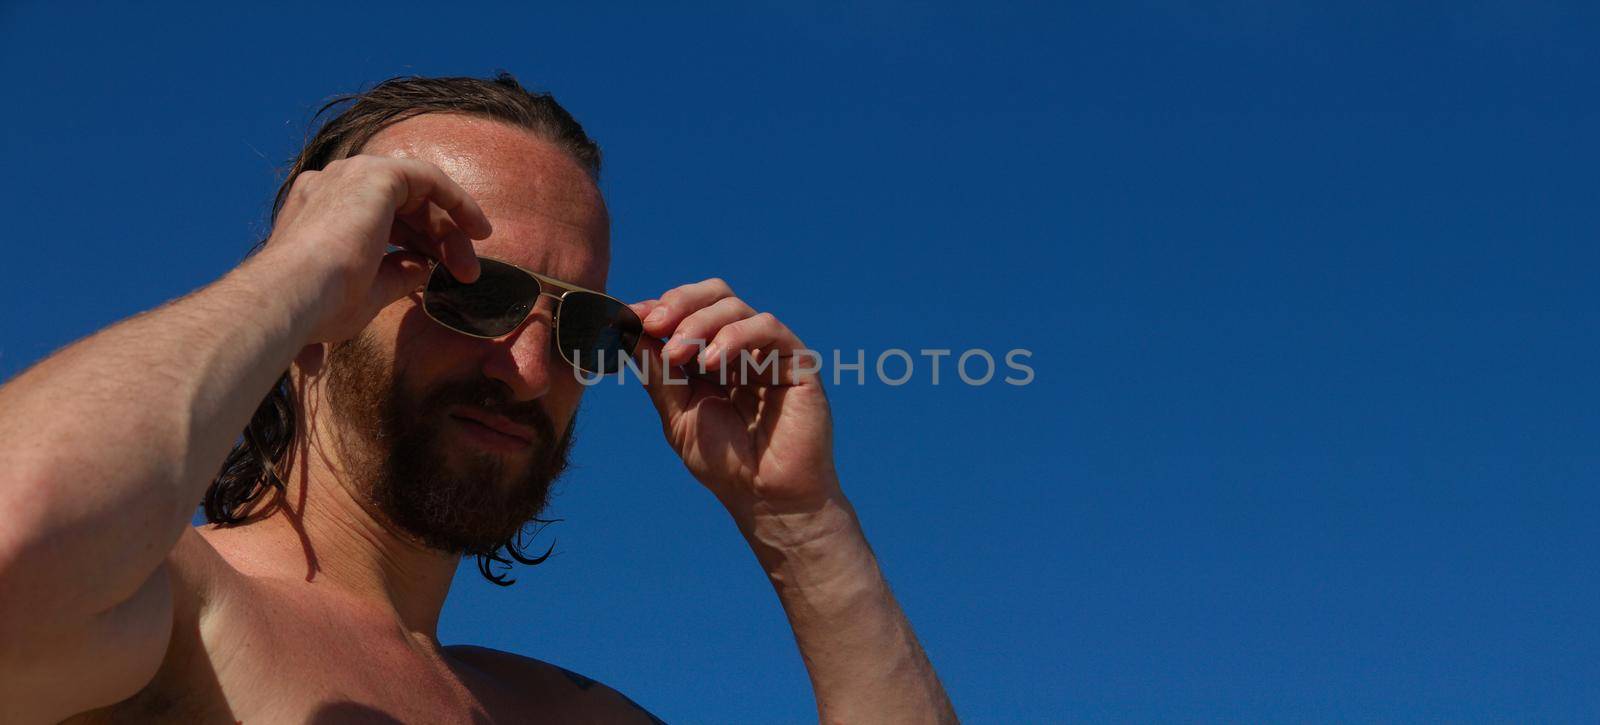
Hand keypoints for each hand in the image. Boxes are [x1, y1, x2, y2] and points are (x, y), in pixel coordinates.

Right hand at [256, 154, 492, 343]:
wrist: (294, 296)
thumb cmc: (318, 305)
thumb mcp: (366, 291)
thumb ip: (395, 275)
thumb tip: (422, 269)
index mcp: (318, 209)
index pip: (377, 219)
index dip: (414, 244)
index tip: (438, 274)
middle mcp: (331, 185)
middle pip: (401, 205)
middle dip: (438, 241)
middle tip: (464, 275)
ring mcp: (352, 175)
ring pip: (417, 193)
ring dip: (449, 231)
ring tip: (469, 270)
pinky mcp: (377, 175)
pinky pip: (429, 178)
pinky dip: (457, 200)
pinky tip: (478, 229)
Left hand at [631, 279, 837, 519]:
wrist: (765, 498)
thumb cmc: (725, 463)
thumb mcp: (678, 414)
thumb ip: (659, 374)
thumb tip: (629, 331)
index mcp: (713, 357)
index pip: (689, 312)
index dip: (659, 308)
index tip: (629, 317)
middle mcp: (743, 348)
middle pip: (715, 295)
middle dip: (680, 304)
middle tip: (655, 324)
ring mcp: (770, 353)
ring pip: (736, 307)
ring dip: (700, 323)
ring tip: (680, 354)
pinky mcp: (797, 362)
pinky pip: (768, 327)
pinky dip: (735, 336)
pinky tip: (713, 362)